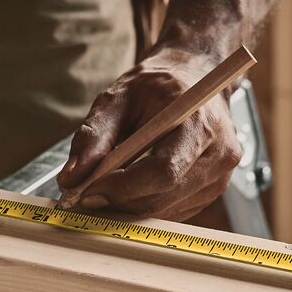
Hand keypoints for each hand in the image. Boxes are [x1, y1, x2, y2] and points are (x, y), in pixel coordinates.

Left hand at [58, 45, 243, 219]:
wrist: (196, 80)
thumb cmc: (158, 86)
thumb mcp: (119, 97)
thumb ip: (94, 135)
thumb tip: (71, 178)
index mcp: (199, 124)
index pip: (163, 170)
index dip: (123, 187)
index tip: (87, 192)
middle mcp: (219, 154)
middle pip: (163, 195)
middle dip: (118, 200)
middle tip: (84, 194)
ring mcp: (220, 176)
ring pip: (165, 209)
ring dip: (128, 206)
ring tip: (105, 187)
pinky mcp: (213, 190)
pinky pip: (173, 211)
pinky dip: (144, 205)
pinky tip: (130, 188)